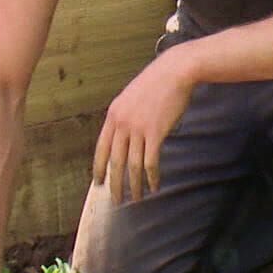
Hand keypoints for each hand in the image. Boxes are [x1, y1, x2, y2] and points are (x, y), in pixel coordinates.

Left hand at [93, 46, 196, 202]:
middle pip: (114, 161)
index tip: (98, 183)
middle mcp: (122, 123)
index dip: (99, 168)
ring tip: (137, 198)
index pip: (101, 148)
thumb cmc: (157, 83)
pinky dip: (152, 177)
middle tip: (116, 200)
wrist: (174, 72)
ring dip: (134, 185)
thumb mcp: (131, 97)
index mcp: (113, 115)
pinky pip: (150, 162)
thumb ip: (124, 116)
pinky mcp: (155, 133)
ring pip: (132, 165)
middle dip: (114, 184)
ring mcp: (138, 128)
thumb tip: (123, 136)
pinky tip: (154, 186)